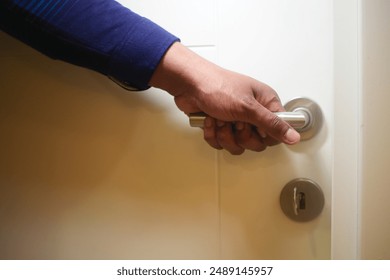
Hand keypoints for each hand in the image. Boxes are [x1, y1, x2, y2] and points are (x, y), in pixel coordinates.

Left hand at [150, 42, 299, 153]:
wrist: (188, 85)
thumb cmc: (217, 86)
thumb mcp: (248, 107)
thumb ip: (272, 124)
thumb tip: (293, 136)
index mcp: (265, 103)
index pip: (277, 131)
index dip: (265, 135)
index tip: (255, 128)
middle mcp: (252, 113)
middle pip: (256, 143)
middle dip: (241, 136)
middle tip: (235, 122)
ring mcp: (235, 121)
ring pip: (237, 145)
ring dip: (224, 135)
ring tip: (219, 120)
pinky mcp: (220, 127)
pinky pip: (221, 143)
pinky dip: (212, 134)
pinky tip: (210, 121)